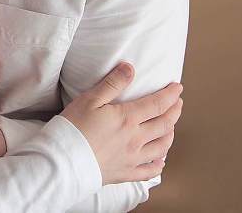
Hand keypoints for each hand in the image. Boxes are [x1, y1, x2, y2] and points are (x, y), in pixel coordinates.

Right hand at [62, 62, 182, 184]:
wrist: (63, 160)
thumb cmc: (73, 127)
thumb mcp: (89, 99)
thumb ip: (112, 84)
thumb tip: (130, 68)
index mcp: (127, 119)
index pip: (157, 104)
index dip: (170, 94)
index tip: (177, 87)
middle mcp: (135, 139)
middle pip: (164, 124)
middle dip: (174, 112)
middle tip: (178, 103)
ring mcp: (132, 158)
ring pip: (161, 147)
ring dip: (170, 135)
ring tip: (171, 127)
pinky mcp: (125, 173)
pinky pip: (149, 171)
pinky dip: (159, 165)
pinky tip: (160, 160)